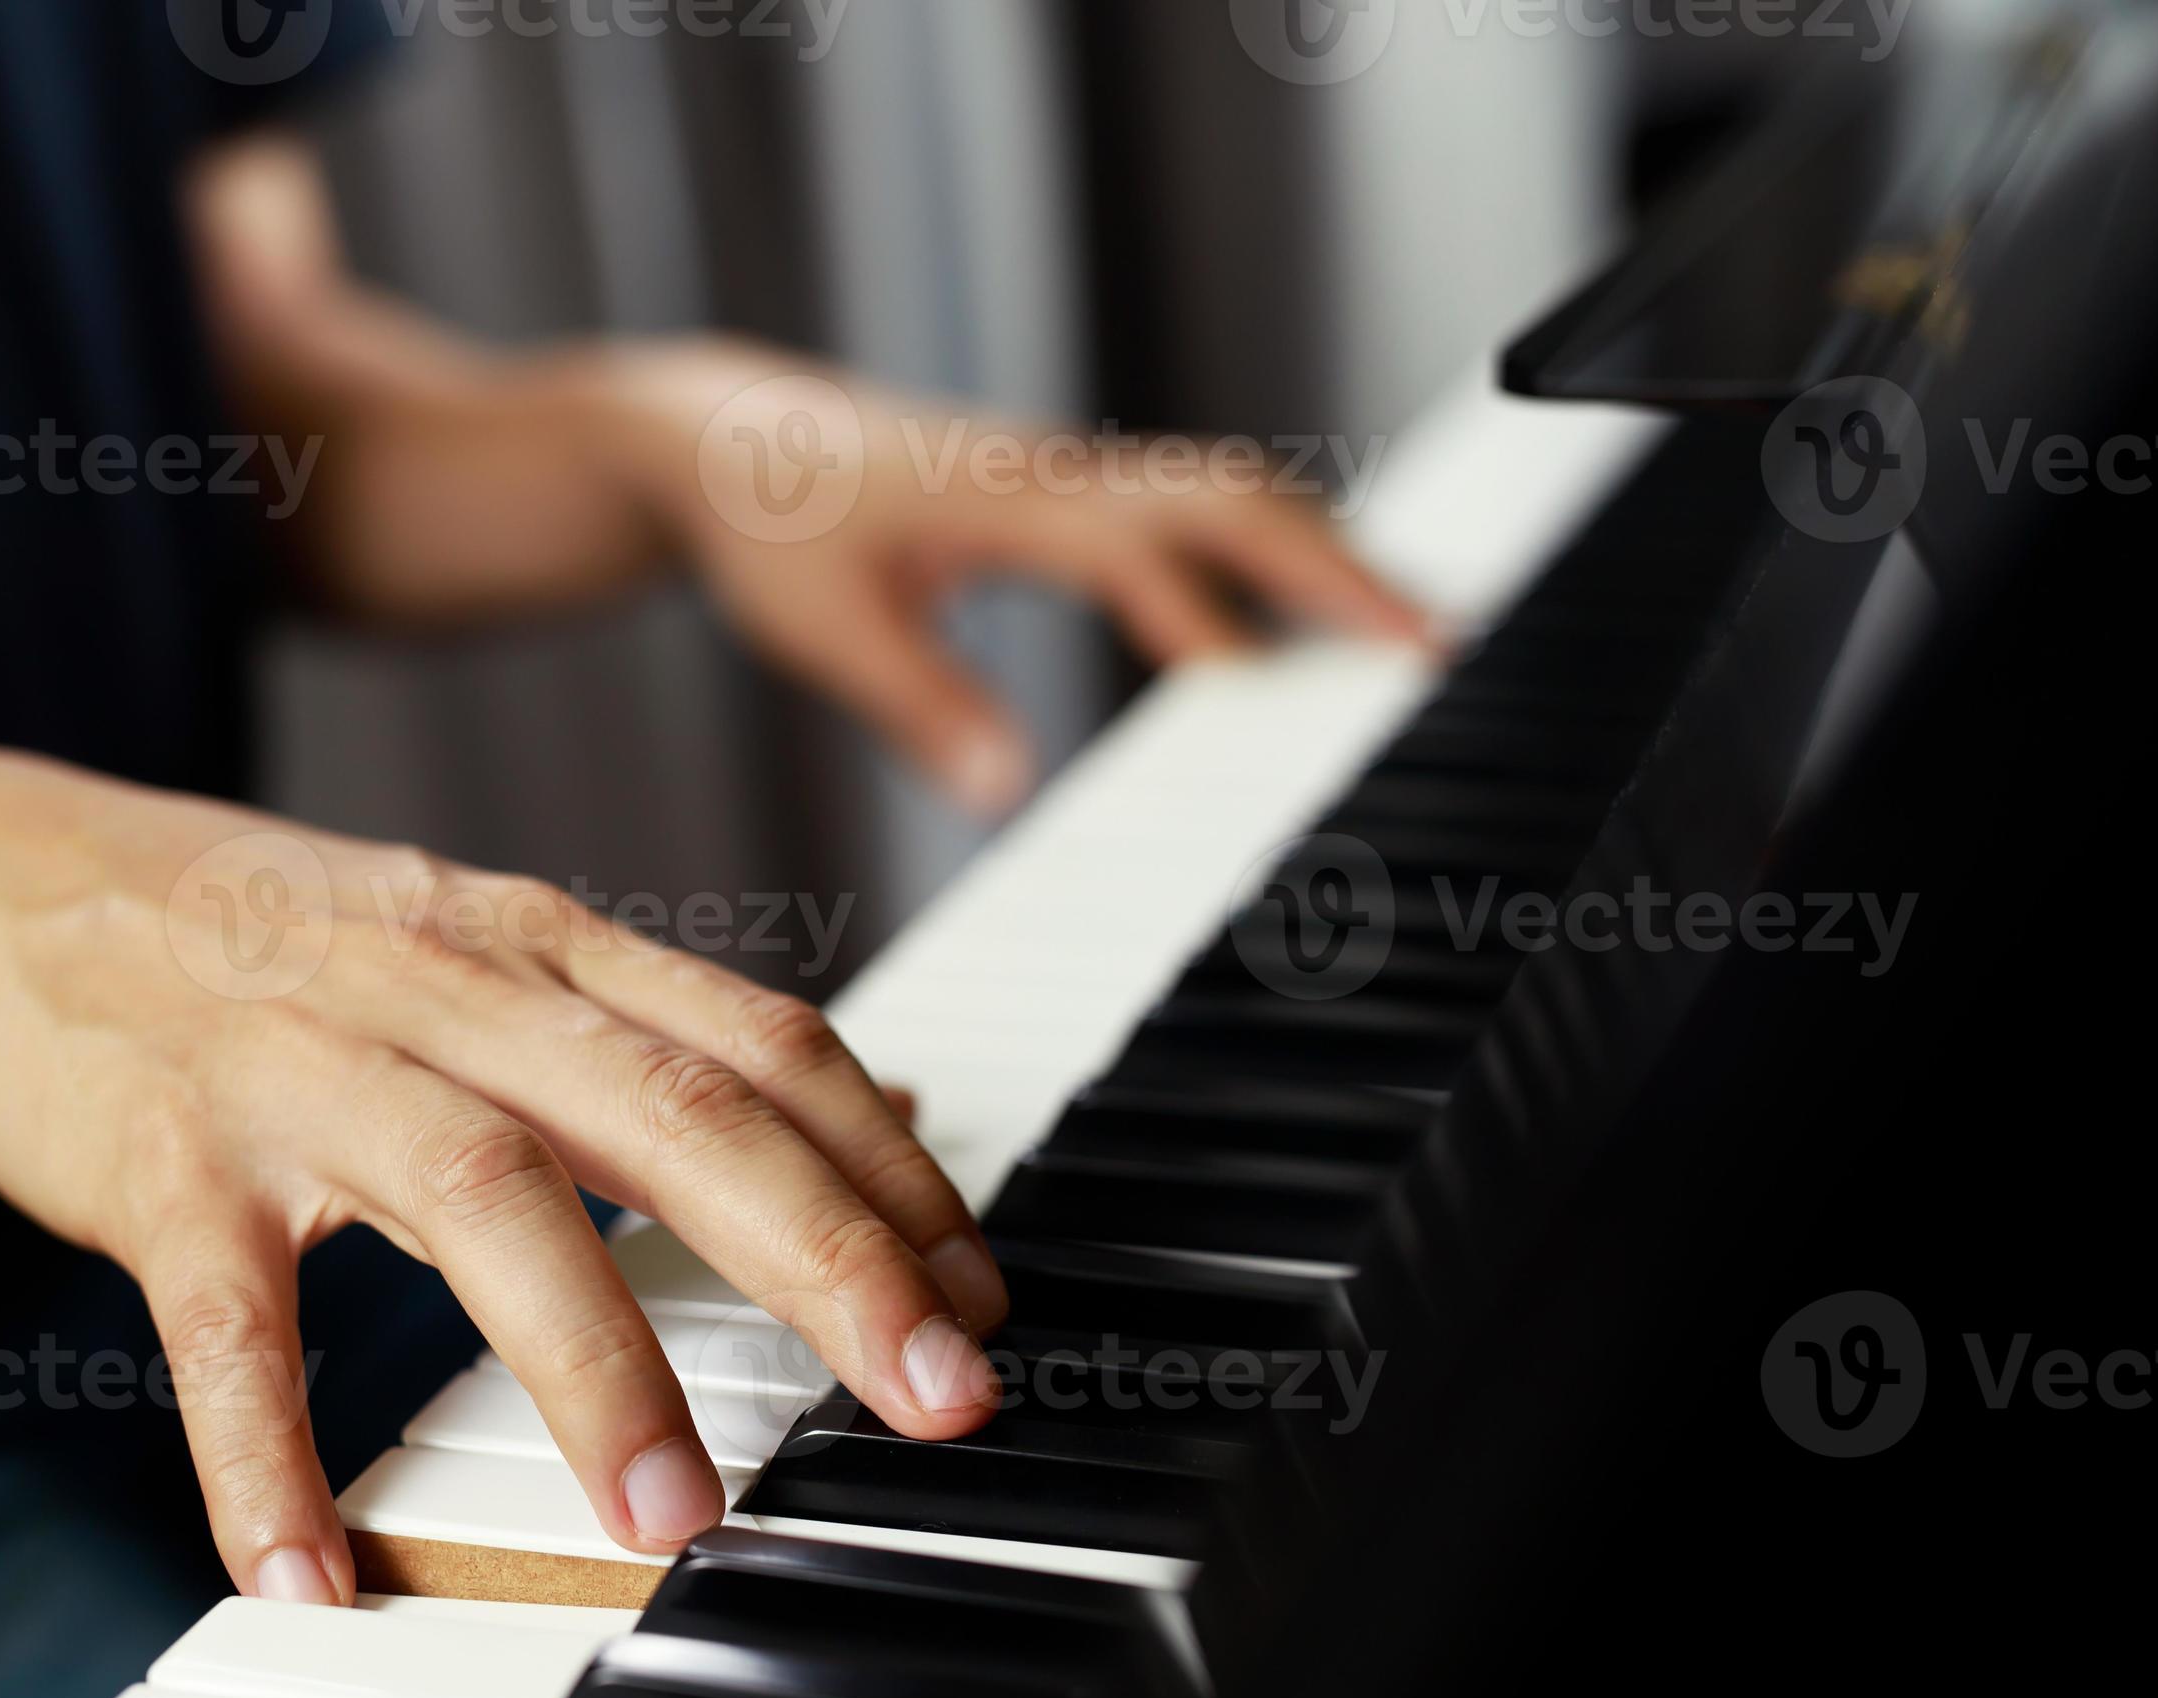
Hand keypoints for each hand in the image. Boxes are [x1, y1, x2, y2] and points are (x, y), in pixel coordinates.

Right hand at [0, 744, 1007, 1604]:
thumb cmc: (272, 940)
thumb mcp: (485, 947)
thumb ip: (661, 1028)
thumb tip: (877, 1102)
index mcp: (539, 946)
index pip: (761, 1044)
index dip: (890, 1170)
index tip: (982, 1296)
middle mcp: (444, 989)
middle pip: (672, 1111)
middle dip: (828, 1257)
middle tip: (938, 1397)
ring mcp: (299, 1067)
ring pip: (485, 1199)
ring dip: (598, 1363)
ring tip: (678, 1517)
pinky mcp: (160, 1160)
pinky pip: (228, 1321)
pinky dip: (266, 1453)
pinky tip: (310, 1571)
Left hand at [617, 342, 1437, 815]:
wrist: (713, 439)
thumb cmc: (763, 527)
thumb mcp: (828, 632)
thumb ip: (926, 707)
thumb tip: (1013, 797)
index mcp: (1016, 501)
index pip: (1178, 544)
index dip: (1278, 601)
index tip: (1364, 665)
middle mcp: (1059, 473)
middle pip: (1240, 498)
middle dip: (1347, 567)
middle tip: (1444, 641)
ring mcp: (1064, 476)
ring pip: (1224, 492)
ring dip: (1314, 550)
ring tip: (1401, 629)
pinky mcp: (1055, 492)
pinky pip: (1182, 510)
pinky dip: (1252, 552)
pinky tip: (1273, 619)